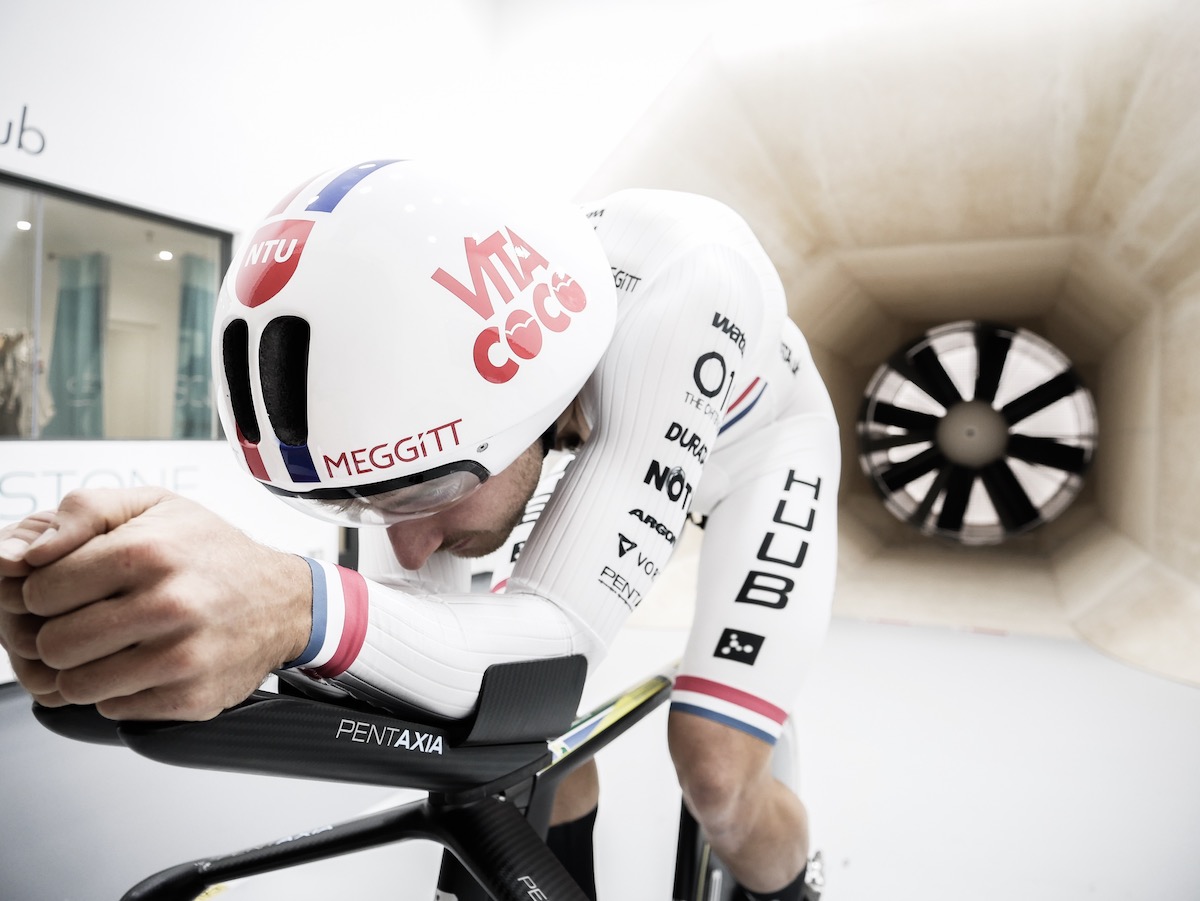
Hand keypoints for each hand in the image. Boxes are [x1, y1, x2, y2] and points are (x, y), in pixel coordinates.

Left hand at [0, 488, 312, 720]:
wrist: (282, 600)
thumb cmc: (211, 552)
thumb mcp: (152, 505)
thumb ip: (81, 512)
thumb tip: (22, 554)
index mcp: (148, 552)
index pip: (39, 592)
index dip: (43, 593)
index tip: (67, 591)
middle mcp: (168, 605)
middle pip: (51, 644)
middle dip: (58, 633)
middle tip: (87, 620)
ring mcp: (181, 657)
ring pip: (74, 686)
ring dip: (83, 668)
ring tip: (112, 644)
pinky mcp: (190, 698)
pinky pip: (112, 709)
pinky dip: (118, 690)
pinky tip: (144, 662)